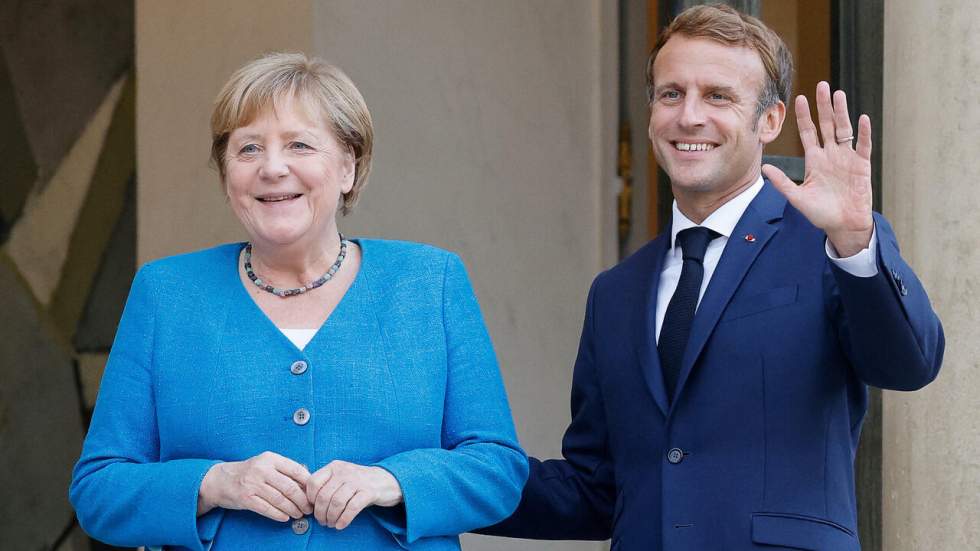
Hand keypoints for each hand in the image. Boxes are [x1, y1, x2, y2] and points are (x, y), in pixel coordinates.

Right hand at [198, 451, 311, 521]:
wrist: (221, 480)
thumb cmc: (249, 472)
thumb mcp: (266, 463)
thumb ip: (284, 469)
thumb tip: (307, 481)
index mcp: (270, 458)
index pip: (296, 470)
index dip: (308, 483)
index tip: (314, 493)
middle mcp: (262, 469)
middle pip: (289, 487)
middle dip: (302, 500)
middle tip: (308, 508)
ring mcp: (252, 484)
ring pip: (280, 499)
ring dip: (292, 509)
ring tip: (299, 514)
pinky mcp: (245, 498)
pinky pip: (267, 509)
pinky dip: (278, 514)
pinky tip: (285, 517)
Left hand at [306, 460, 402, 529]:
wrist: (386, 480)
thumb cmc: (359, 482)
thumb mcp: (341, 476)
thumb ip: (326, 484)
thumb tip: (307, 501)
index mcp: (334, 466)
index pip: (313, 482)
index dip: (310, 498)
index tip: (312, 508)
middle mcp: (345, 471)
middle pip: (324, 496)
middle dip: (320, 513)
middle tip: (322, 521)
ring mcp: (358, 481)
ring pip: (336, 503)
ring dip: (331, 518)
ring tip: (331, 524)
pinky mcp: (369, 492)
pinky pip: (352, 508)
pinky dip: (344, 519)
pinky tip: (341, 525)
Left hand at [763, 81, 873, 256]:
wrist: (843, 225)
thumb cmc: (820, 213)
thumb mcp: (797, 197)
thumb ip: (782, 182)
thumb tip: (764, 167)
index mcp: (814, 160)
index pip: (808, 132)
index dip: (804, 116)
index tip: (799, 98)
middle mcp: (830, 154)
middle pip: (826, 124)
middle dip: (823, 106)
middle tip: (822, 85)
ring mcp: (846, 158)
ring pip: (844, 129)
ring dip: (841, 112)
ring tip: (838, 94)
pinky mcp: (861, 165)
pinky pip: (863, 145)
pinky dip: (862, 132)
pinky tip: (862, 118)